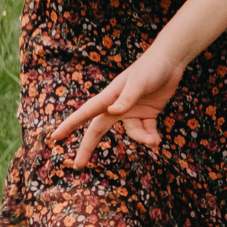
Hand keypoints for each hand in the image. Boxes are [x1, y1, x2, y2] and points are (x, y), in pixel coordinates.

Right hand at [52, 50, 187, 161]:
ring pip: (131, 132)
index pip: (85, 114)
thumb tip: (113, 112)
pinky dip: (151, 136)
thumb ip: (127, 98)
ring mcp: (132, 110)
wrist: (171, 61)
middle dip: (88, 147)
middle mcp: (117, 106)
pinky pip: (146, 130)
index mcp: (109, 98)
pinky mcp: (147, 113)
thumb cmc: (150, 68)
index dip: (70, 125)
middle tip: (78, 165)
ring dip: (141, 138)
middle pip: (97, 130)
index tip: (55, 137)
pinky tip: (157, 140)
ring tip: (154, 142)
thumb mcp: (139, 83)